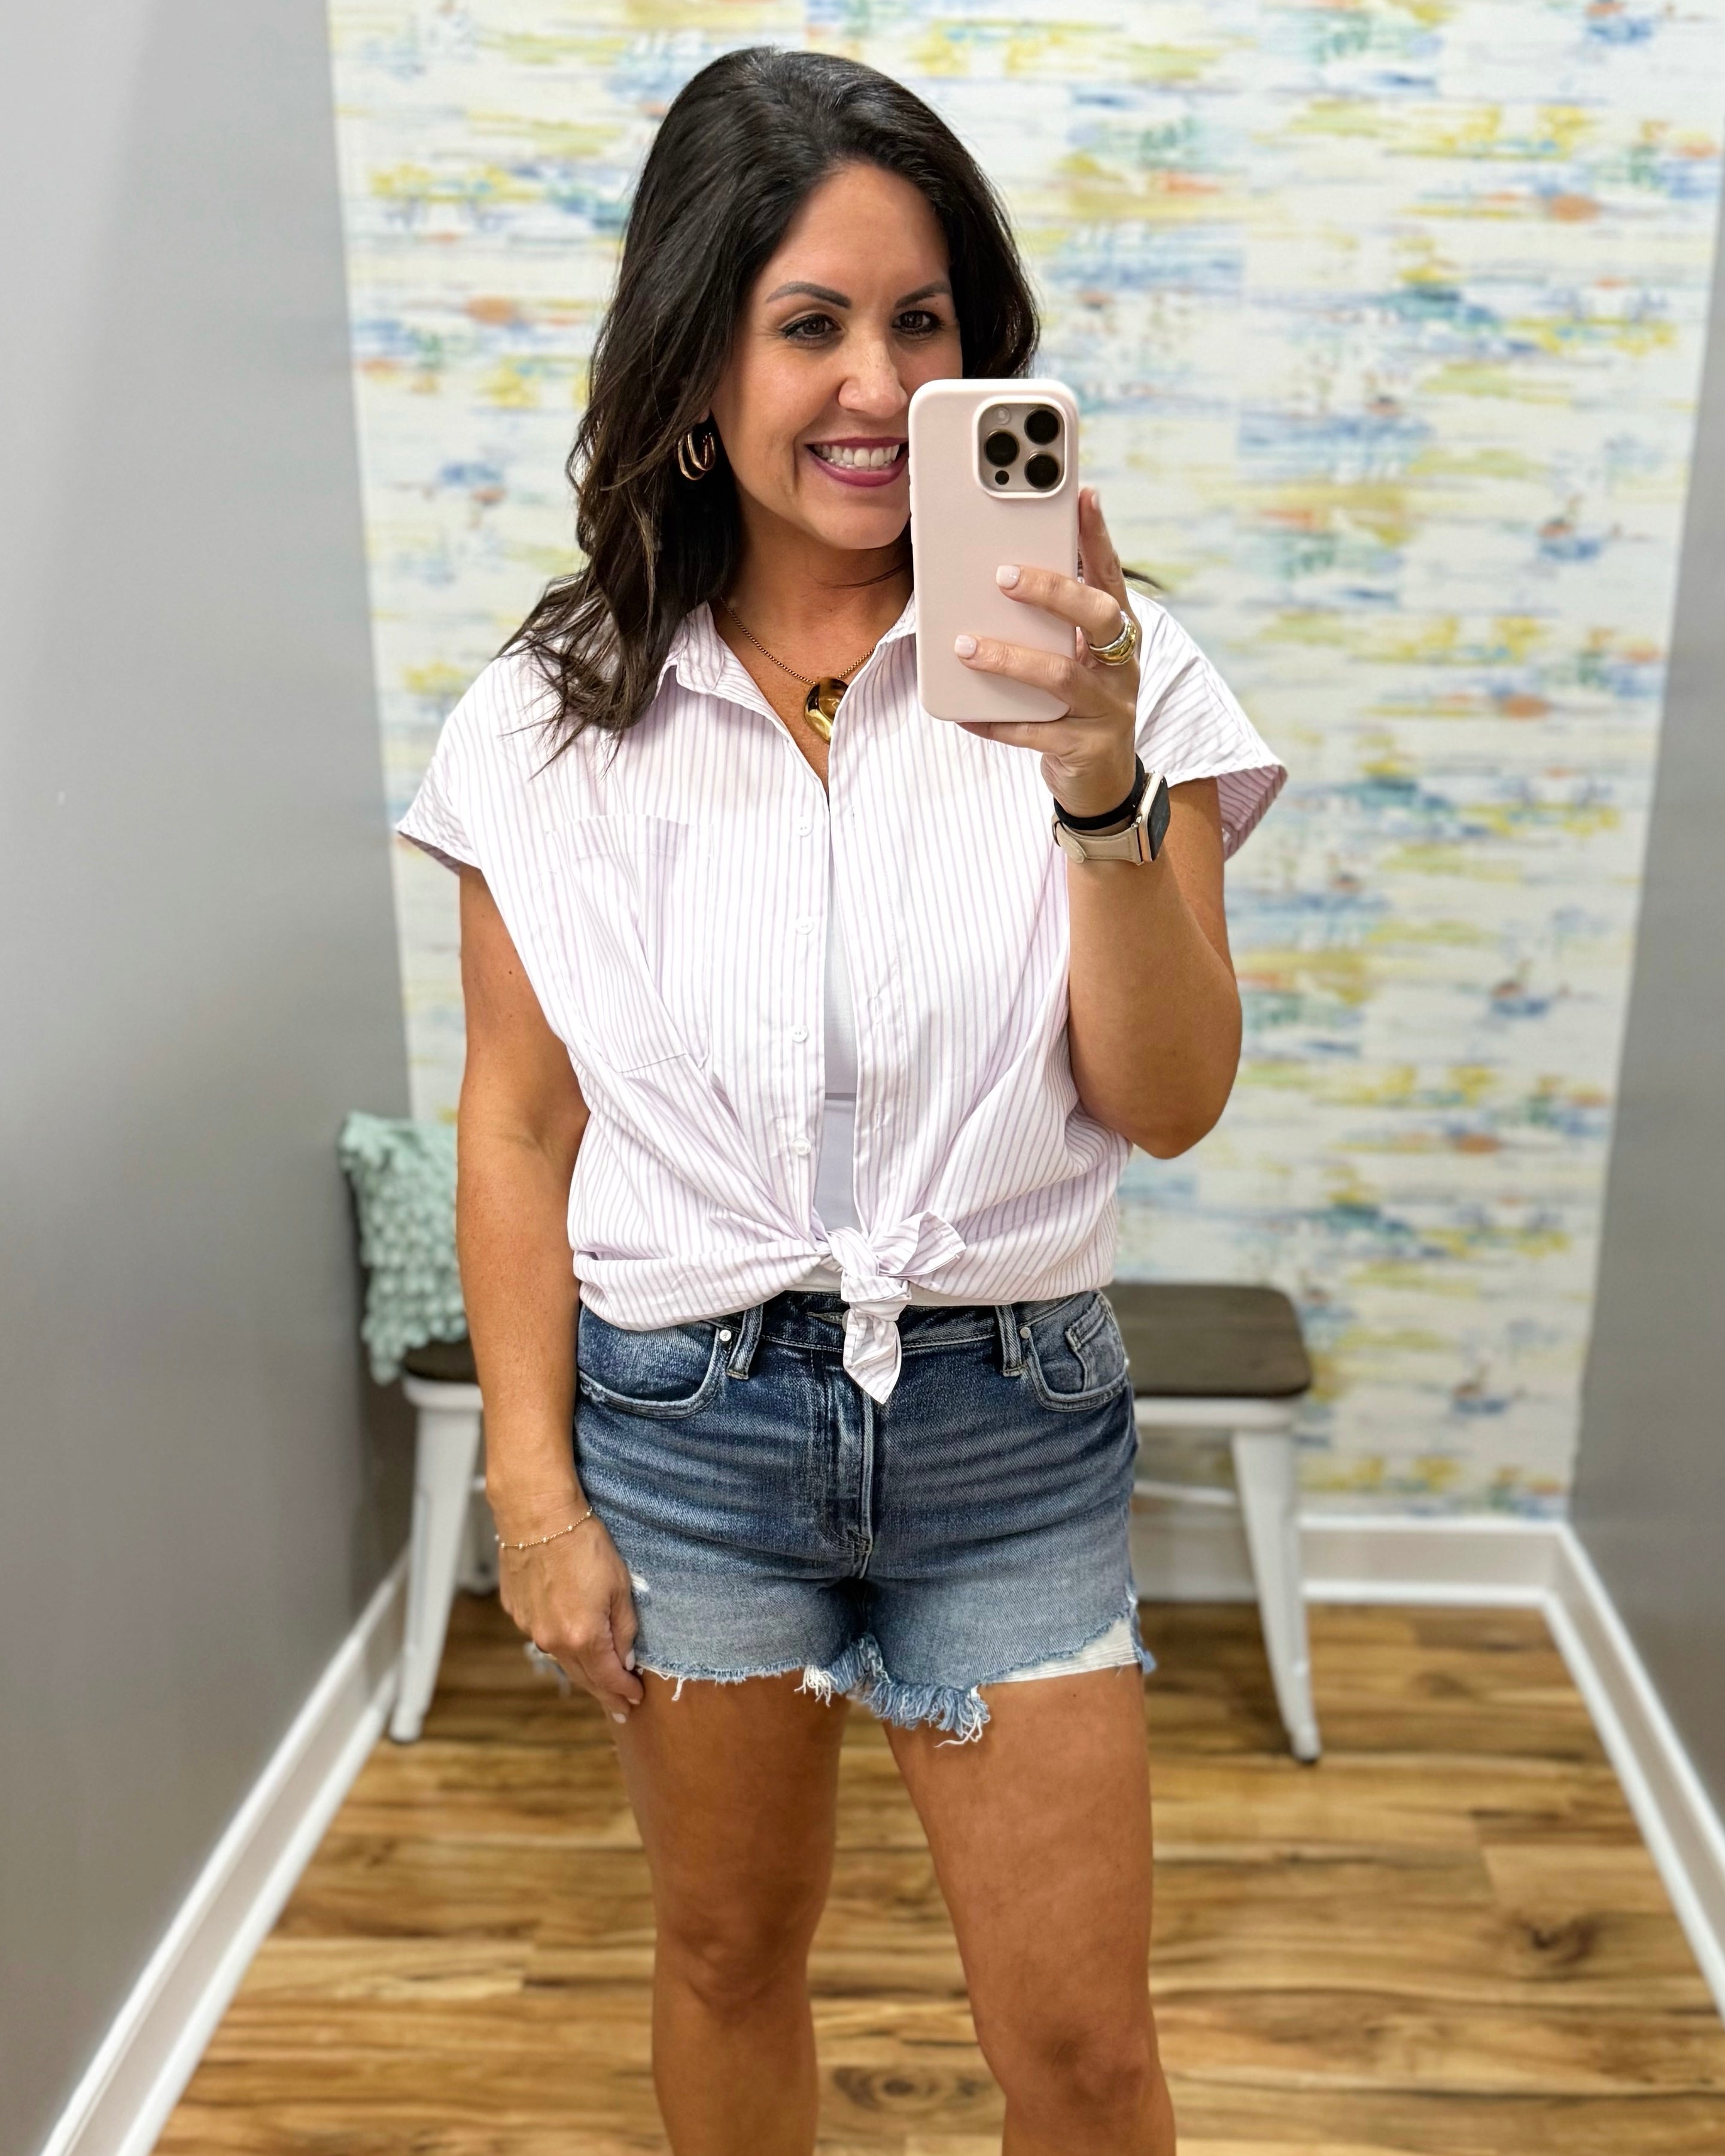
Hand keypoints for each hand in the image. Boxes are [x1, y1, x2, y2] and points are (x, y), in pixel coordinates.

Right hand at [496, 1504, 644, 1722]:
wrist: (538, 1516)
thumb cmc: (583, 1544)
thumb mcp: (620, 1586)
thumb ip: (624, 1628)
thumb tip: (625, 1659)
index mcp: (582, 1637)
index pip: (608, 1678)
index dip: (623, 1692)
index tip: (635, 1700)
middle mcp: (552, 1640)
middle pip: (583, 1677)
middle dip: (604, 1693)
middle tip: (619, 1708)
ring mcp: (530, 1627)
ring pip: (561, 1658)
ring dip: (582, 1670)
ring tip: (597, 1681)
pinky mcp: (517, 1610)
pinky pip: (542, 1634)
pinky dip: (559, 1641)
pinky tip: (569, 1640)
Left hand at [953, 487, 1139, 820]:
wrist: (1101, 783)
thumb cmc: (1078, 705)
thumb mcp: (1075, 657)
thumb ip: (1052, 622)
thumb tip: (999, 574)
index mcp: (1120, 634)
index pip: (1111, 576)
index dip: (1099, 536)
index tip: (1082, 495)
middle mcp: (1122, 667)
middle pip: (1098, 617)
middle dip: (1052, 591)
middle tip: (1002, 576)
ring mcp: (1107, 709)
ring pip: (1061, 675)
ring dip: (1010, 658)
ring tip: (966, 647)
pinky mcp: (1084, 748)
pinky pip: (1035, 732)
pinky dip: (996, 722)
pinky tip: (964, 713)